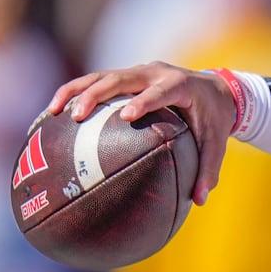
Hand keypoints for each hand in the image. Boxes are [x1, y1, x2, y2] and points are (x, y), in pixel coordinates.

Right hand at [48, 62, 236, 205]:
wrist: (216, 88)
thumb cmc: (215, 117)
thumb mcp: (216, 141)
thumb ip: (209, 169)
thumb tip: (200, 201)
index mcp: (180, 85)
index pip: (160, 92)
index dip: (144, 101)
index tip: (126, 116)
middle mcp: (156, 73)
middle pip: (121, 78)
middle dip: (96, 94)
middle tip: (76, 116)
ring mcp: (139, 71)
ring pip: (102, 75)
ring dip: (76, 91)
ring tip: (54, 112)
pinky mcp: (128, 74)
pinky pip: (98, 80)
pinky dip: (75, 91)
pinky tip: (54, 112)